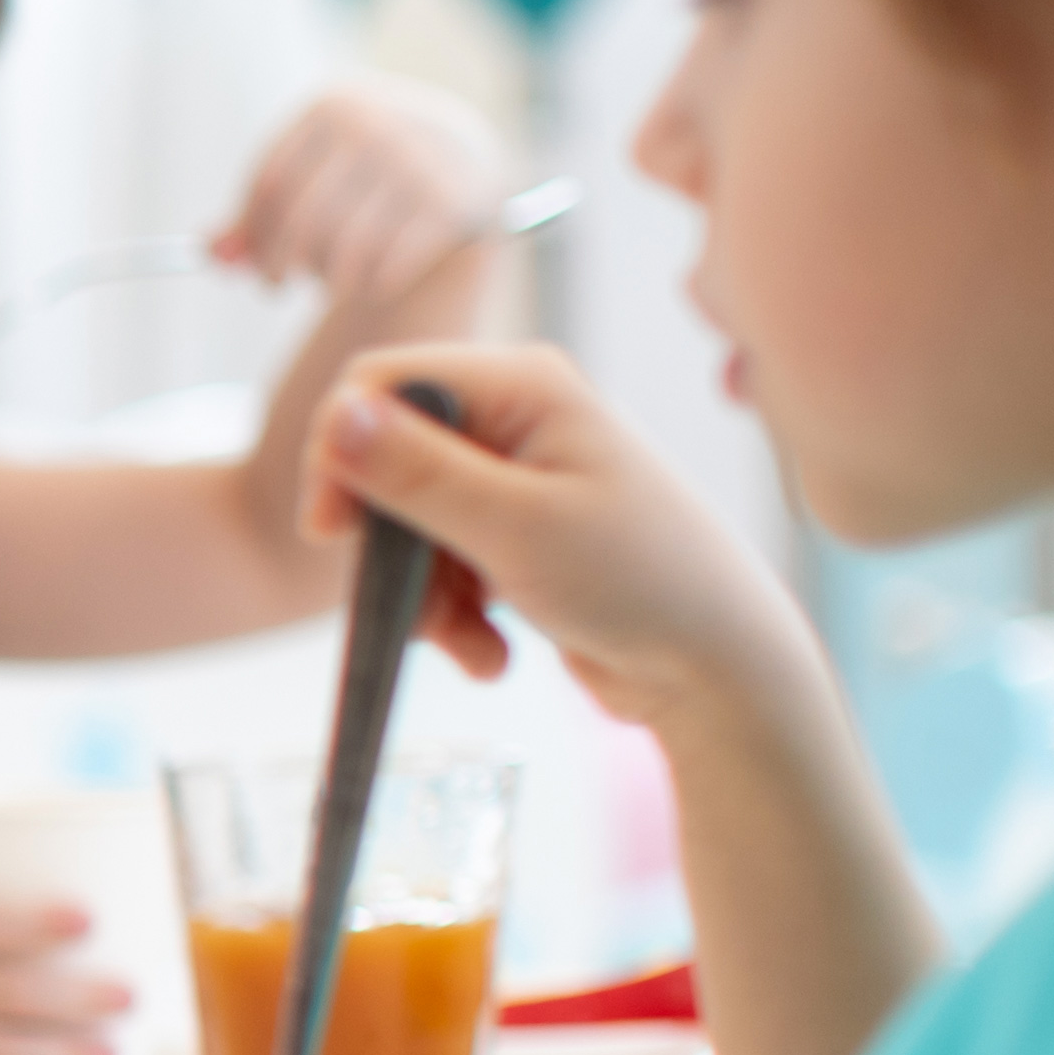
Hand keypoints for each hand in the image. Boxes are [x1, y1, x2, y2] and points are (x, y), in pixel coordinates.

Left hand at [220, 80, 512, 315]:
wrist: (471, 157)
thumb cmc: (369, 171)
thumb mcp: (315, 172)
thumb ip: (258, 212)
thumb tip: (207, 253)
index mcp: (331, 106)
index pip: (269, 183)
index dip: (251, 234)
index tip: (246, 265)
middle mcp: (375, 124)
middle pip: (303, 219)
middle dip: (279, 265)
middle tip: (274, 287)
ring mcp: (418, 161)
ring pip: (346, 248)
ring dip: (328, 279)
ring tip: (331, 283)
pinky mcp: (454, 202)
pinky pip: (390, 264)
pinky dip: (372, 285)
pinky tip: (371, 284)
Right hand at [308, 344, 811, 730]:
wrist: (720, 670)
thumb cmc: (643, 585)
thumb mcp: (516, 527)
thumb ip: (416, 472)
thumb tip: (334, 413)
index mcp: (524, 384)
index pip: (382, 384)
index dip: (341, 452)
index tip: (334, 533)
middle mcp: (518, 416)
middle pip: (388, 461)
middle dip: (392, 547)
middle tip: (419, 608)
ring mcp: (519, 476)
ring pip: (408, 524)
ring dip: (422, 596)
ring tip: (473, 643)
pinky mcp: (518, 532)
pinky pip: (441, 562)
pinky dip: (451, 613)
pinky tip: (490, 649)